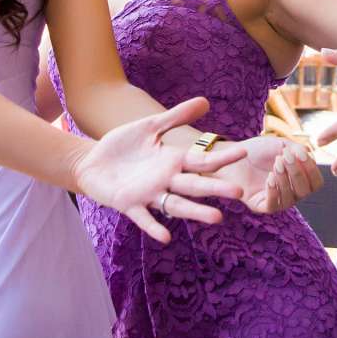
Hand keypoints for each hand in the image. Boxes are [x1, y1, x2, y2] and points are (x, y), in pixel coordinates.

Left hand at [74, 98, 250, 241]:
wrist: (92, 161)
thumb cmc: (123, 145)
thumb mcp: (150, 126)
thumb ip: (176, 116)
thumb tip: (205, 101)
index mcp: (173, 161)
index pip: (202, 161)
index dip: (221, 157)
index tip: (244, 152)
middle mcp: (166, 181)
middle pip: (195, 186)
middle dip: (216, 188)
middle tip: (238, 192)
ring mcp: (149, 194)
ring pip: (176, 205)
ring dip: (195, 212)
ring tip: (216, 218)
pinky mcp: (128, 204)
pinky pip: (144, 218)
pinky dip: (154, 227)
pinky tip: (165, 236)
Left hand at [213, 133, 323, 214]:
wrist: (232, 155)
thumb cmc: (258, 150)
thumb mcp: (282, 145)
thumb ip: (299, 149)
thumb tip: (308, 156)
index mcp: (298, 179)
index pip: (316, 182)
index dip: (311, 169)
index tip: (300, 153)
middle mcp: (290, 193)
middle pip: (305, 191)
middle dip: (297, 172)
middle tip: (284, 157)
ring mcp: (276, 200)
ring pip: (291, 199)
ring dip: (285, 180)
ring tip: (276, 164)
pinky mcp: (260, 206)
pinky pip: (274, 206)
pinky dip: (274, 192)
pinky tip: (270, 178)